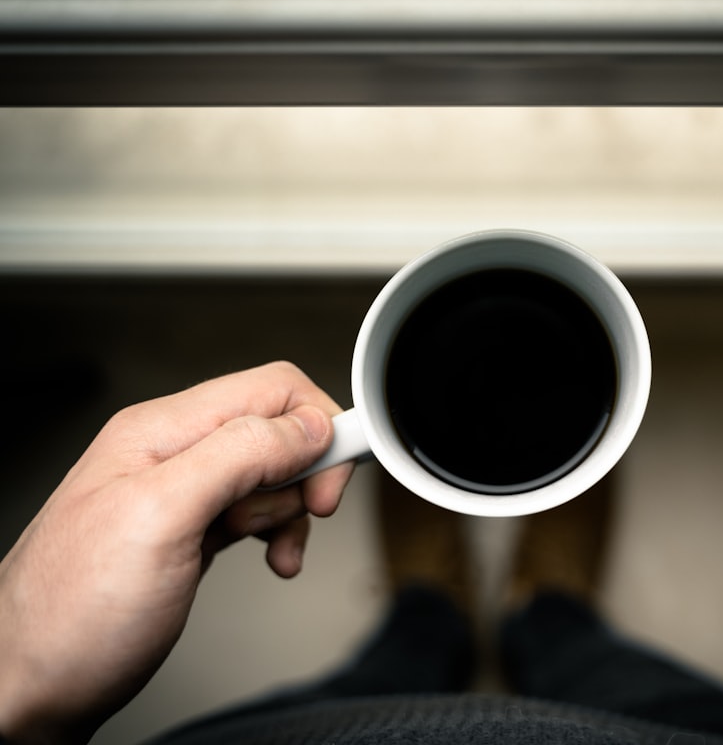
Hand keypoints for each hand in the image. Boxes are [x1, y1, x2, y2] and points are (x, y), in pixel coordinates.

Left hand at [0, 362, 353, 744]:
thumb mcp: (161, 518)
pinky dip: (276, 533)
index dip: (317, 425)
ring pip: (273, 474)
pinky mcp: (191, 529)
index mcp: (163, 431)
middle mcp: (174, 452)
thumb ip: (238, 456)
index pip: (271, 389)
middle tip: (307, 518)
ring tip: (274, 549)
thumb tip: (307, 425)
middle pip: (279, 429)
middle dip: (305, 475)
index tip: (337, 475)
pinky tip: (270, 558)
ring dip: (291, 512)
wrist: (31, 687)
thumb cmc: (71, 615)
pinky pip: (255, 511)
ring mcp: (181, 492)